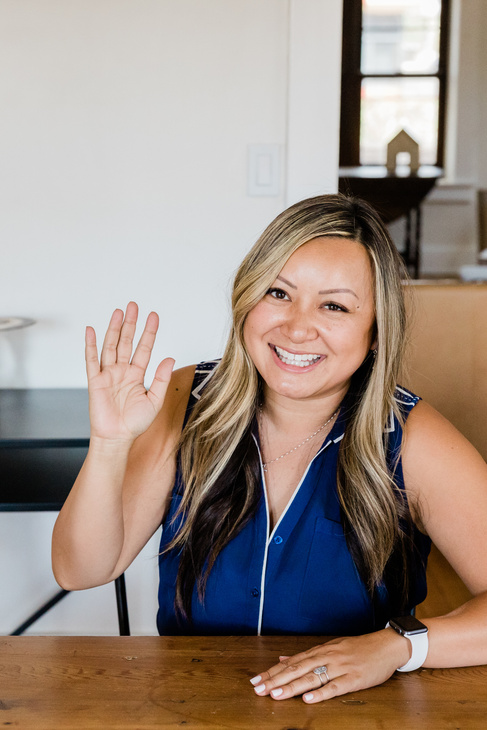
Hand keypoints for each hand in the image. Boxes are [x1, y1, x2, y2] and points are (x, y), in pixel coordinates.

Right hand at [85, 302, 174, 441]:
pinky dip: (90, 345)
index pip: (144, 348)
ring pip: (111, 346)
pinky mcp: (95, 381)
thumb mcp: (155, 400)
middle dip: (130, 324)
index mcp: (137, 374)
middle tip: (134, 305)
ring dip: (114, 329)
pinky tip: (92, 331)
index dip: (149, 332)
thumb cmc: (135, 423)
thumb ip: (161, 379)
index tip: (154, 316)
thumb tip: (169, 358)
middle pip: (127, 342)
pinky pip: (91, 360)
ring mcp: (108, 374)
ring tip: (118, 312)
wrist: (117, 437)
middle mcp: (122, 371)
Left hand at [250, 630, 409, 702]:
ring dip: (292, 686)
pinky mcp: (354, 679)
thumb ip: (307, 656)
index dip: (272, 672)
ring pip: (312, 678)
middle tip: (258, 688)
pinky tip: (308, 699)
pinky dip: (321, 693)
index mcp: (320, 651)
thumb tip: (282, 659)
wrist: (386, 646)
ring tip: (275, 694)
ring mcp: (340, 667)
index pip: (291, 662)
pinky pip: (335, 687)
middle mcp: (327, 657)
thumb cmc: (357, 649)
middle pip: (297, 669)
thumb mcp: (330, 648)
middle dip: (276, 679)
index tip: (255, 680)